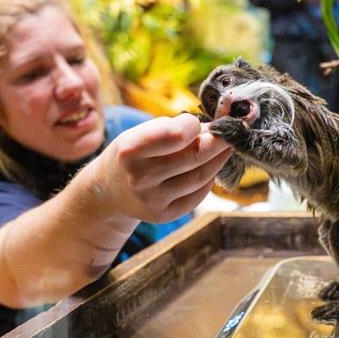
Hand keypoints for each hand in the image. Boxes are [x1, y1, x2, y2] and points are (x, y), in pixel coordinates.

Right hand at [93, 113, 230, 222]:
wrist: (108, 191)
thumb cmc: (131, 155)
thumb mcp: (139, 134)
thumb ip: (172, 129)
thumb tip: (213, 130)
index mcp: (130, 150)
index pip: (177, 135)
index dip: (194, 126)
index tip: (197, 122)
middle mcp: (140, 177)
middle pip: (195, 157)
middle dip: (218, 141)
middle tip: (230, 132)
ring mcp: (152, 200)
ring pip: (201, 177)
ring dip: (218, 159)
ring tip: (225, 147)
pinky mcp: (163, 215)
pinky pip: (197, 195)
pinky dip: (208, 179)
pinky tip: (211, 168)